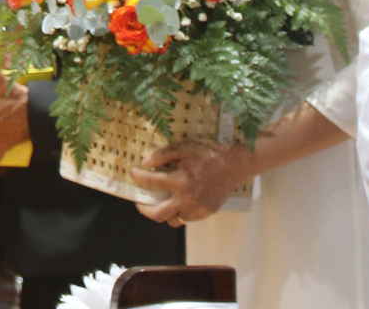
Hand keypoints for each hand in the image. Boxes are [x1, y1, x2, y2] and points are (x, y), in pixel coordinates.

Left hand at [130, 140, 251, 226]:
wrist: (236, 164)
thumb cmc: (209, 153)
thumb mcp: (184, 147)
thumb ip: (162, 155)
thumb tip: (145, 163)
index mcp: (180, 181)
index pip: (150, 183)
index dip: (137, 178)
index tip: (133, 173)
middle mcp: (188, 199)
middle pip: (157, 214)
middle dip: (144, 209)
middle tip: (140, 201)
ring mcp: (198, 209)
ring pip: (173, 220)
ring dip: (164, 212)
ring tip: (160, 202)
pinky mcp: (206, 212)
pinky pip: (186, 218)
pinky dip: (179, 212)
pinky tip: (178, 201)